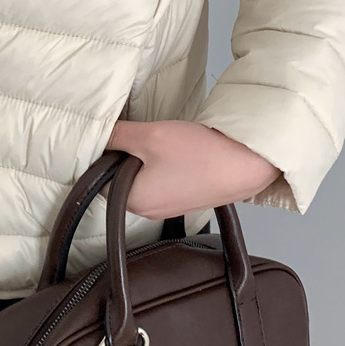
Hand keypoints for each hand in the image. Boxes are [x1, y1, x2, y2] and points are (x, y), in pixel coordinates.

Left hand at [100, 118, 281, 219]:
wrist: (246, 163)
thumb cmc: (201, 154)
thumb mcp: (150, 136)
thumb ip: (118, 136)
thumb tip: (98, 135)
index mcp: (135, 200)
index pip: (103, 177)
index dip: (109, 152)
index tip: (121, 136)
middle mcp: (150, 210)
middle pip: (124, 178)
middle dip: (131, 155)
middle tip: (147, 136)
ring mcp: (170, 207)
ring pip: (145, 177)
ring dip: (150, 159)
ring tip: (168, 142)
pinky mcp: (186, 199)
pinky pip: (165, 180)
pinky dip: (168, 165)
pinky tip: (182, 151)